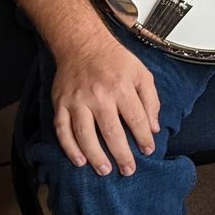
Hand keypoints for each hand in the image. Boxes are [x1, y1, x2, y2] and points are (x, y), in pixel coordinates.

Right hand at [50, 33, 159, 176]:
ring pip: (84, 134)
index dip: (143, 138)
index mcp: (122, 86)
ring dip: (95, 156)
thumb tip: (153, 127)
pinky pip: (62, 131)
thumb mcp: (141, 72)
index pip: (136, 118)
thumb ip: (150, 99)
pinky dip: (69, 148)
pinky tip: (79, 161)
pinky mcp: (61, 104)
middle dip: (121, 154)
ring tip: (104, 170)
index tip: (148, 151)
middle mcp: (99, 95)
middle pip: (111, 131)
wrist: (83, 44)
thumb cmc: (116, 60)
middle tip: (128, 170)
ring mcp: (77, 100)